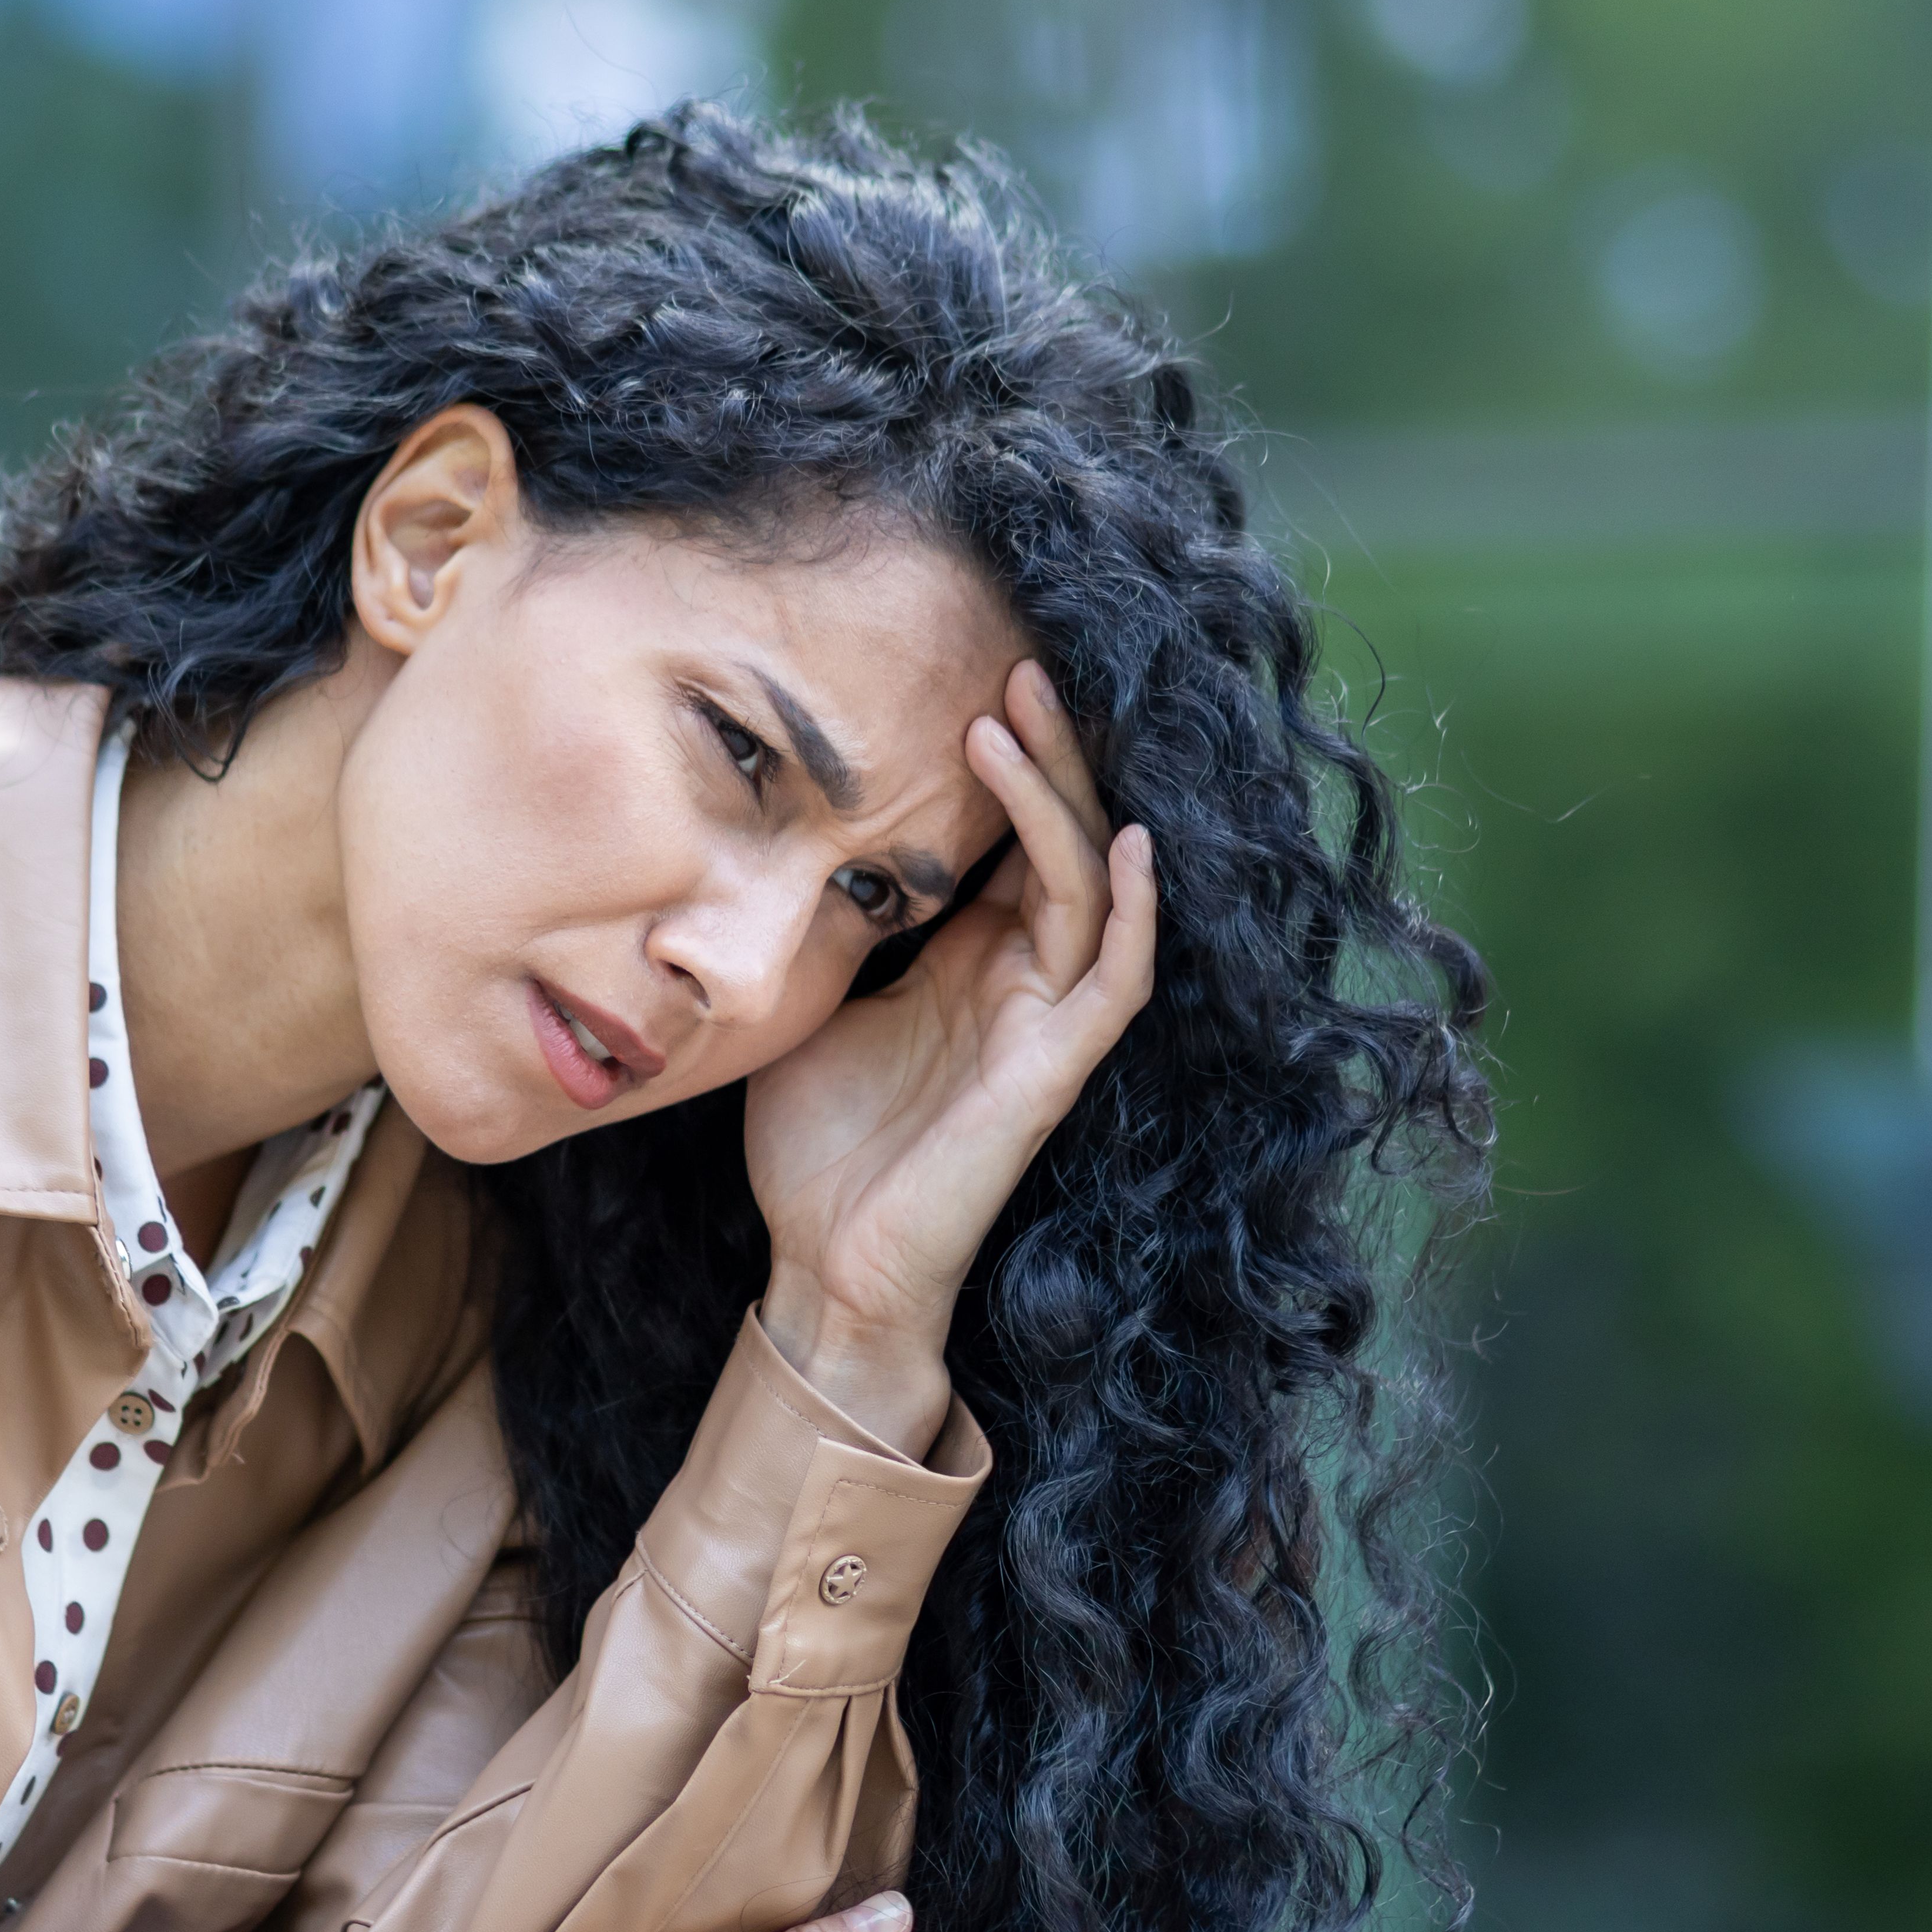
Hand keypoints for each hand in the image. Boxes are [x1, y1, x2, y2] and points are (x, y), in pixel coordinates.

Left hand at [739, 660, 1158, 1451]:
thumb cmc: (818, 1149)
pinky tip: (1133, 842)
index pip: (1008, 843)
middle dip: (1044, 753)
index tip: (970, 680)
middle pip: (1058, 843)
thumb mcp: (809, 1006)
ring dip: (1059, 801)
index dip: (1004, 765)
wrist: (826, 1266)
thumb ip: (831, 931)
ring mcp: (1042, 1025)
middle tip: (1017, 665)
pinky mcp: (1052, 1074)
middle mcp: (1017, 983)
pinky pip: (1115, 981)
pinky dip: (1134, 912)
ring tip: (1017, 718)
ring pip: (1085, 888)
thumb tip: (797, 847)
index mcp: (966, 964)